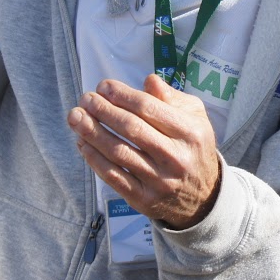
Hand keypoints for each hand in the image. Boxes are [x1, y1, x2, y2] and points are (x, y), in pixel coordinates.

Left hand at [68, 74, 221, 228]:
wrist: (204, 196)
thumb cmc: (192, 147)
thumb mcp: (195, 117)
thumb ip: (172, 98)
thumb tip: (147, 81)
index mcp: (190, 132)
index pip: (149, 108)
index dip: (122, 95)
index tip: (103, 86)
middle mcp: (176, 157)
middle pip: (131, 129)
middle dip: (103, 110)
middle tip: (85, 99)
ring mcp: (159, 181)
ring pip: (118, 152)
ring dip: (92, 133)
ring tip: (76, 117)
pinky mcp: (144, 199)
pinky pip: (113, 176)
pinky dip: (94, 158)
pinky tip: (82, 143)